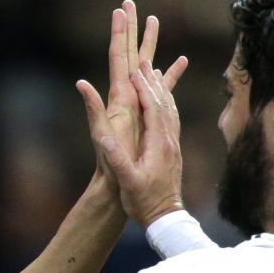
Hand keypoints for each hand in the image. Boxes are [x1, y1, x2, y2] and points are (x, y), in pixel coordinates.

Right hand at [76, 1, 187, 225]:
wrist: (166, 218)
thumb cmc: (143, 200)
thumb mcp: (125, 178)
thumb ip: (115, 154)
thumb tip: (100, 132)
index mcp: (158, 141)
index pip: (152, 105)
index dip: (144, 85)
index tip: (136, 65)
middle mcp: (169, 138)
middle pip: (164, 99)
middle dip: (153, 75)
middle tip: (143, 54)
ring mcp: (173, 143)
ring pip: (169, 107)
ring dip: (160, 85)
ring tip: (152, 68)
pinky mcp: (173, 149)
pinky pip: (171, 118)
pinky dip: (166, 101)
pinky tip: (163, 99)